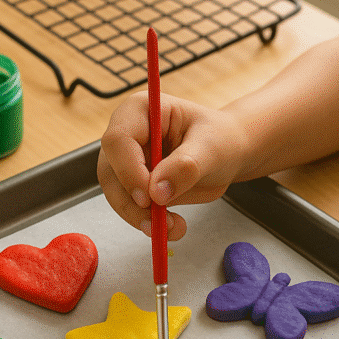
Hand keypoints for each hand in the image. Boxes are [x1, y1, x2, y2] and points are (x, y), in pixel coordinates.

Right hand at [98, 91, 243, 239]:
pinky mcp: (132, 184)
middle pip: (110, 172)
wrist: (228, 154)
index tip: (149, 197)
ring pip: (116, 195)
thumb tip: (157, 192)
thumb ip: (186, 167)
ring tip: (174, 227)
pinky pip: (129, 207)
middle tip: (159, 223)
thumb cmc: (220, 139)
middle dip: (132, 203)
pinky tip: (170, 226)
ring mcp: (126, 161)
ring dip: (140, 217)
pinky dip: (146, 221)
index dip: (128, 171)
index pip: (118, 140)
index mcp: (141, 111)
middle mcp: (127, 134)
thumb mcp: (212, 148)